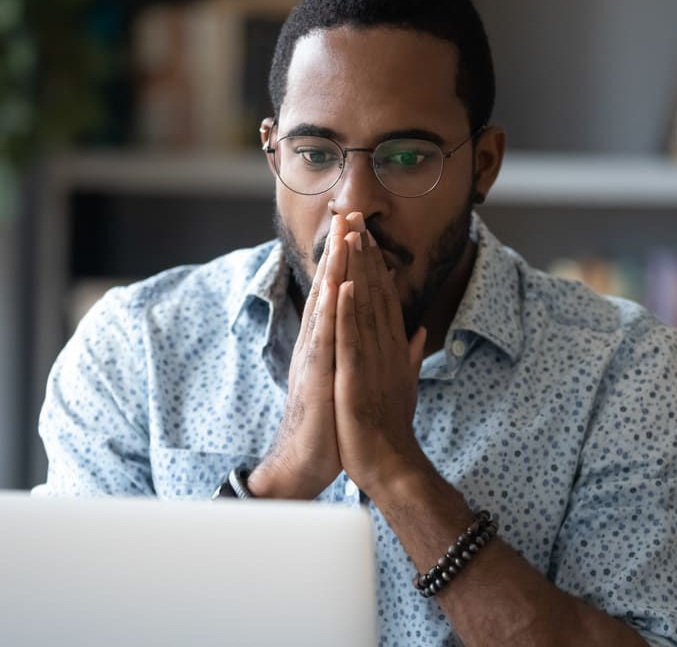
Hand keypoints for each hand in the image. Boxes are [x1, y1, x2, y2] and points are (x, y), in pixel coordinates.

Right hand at [249, 215, 350, 498]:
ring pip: (324, 305)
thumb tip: (372, 336)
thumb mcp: (345, 382)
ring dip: (334, 269)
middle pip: (327, 289)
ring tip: (345, 236)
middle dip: (339, 251)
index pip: (337, 294)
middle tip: (350, 213)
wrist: (304, 463)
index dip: (348, 261)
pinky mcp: (315, 376)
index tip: (360, 230)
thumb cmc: (327, 425)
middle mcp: (314, 344)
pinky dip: (331, 311)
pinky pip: (324, 339)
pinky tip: (339, 287)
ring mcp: (312, 358)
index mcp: (325, 344)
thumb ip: (355, 355)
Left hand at [333, 213, 429, 496]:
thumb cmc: (392, 427)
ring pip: (364, 307)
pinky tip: (342, 285)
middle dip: (365, 254)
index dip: (375, 264)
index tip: (367, 235)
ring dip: (358, 270)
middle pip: (376, 293)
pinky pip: (350, 339)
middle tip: (357, 218)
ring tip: (351, 237)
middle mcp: (386, 347)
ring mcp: (372, 360)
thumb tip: (417, 332)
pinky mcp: (355, 377)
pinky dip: (347, 311)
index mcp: (393, 348)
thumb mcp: (404, 384)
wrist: (390, 463)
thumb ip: (409, 355)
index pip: (384, 298)